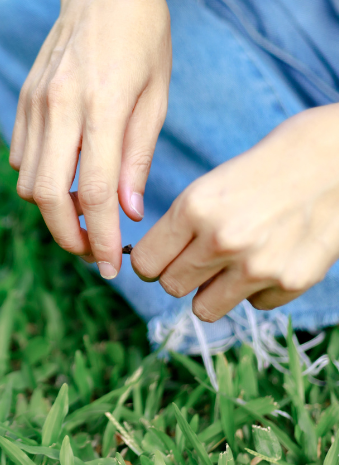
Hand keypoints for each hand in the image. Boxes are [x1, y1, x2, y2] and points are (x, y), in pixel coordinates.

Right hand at [11, 0, 170, 277]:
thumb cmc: (142, 38)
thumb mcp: (156, 96)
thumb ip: (136, 158)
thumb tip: (126, 213)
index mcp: (102, 105)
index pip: (94, 192)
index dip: (101, 239)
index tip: (111, 267)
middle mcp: (60, 107)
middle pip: (47, 196)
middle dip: (68, 236)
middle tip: (92, 251)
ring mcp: (35, 104)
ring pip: (28, 182)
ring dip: (53, 209)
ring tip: (84, 212)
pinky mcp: (23, 103)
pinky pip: (20, 159)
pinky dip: (39, 180)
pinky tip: (66, 176)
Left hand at [131, 104, 338, 320]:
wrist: (338, 157)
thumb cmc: (267, 168)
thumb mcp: (210, 186)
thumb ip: (181, 226)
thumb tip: (152, 268)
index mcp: (194, 208)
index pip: (145, 264)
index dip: (150, 262)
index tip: (161, 257)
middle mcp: (222, 240)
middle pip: (171, 287)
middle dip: (180, 275)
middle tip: (200, 258)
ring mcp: (258, 265)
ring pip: (205, 308)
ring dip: (213, 290)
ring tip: (231, 264)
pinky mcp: (292, 282)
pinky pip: (253, 304)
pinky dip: (257, 289)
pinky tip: (272, 257)